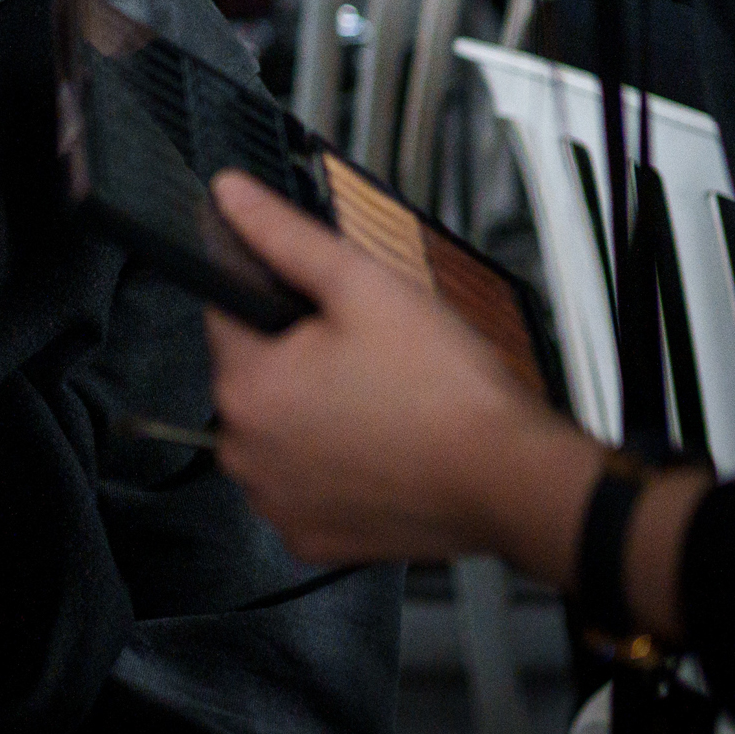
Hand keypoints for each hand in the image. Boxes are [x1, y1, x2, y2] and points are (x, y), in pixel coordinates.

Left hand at [204, 172, 603, 572]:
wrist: (510, 481)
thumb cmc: (447, 394)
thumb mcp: (363, 285)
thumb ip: (285, 235)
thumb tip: (231, 196)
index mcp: (246, 389)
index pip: (224, 312)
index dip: (271, 293)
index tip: (318, 305)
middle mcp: (245, 453)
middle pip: (250, 373)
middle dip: (294, 354)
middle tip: (362, 352)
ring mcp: (275, 501)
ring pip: (275, 428)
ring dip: (309, 409)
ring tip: (375, 398)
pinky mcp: (309, 537)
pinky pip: (300, 482)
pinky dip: (328, 464)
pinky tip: (375, 445)